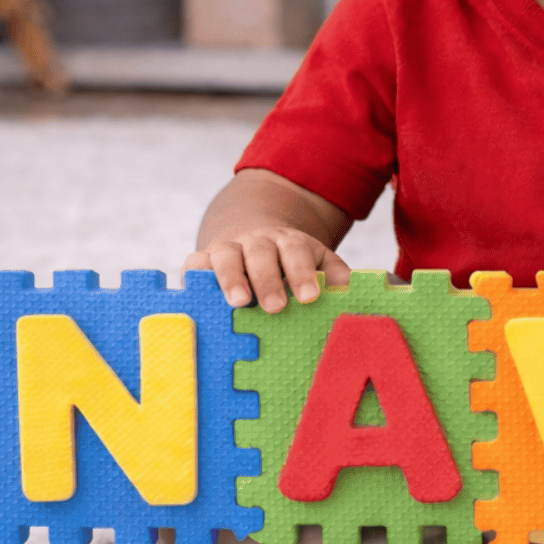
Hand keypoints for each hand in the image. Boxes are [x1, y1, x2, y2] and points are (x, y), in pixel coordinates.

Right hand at [184, 225, 351, 312]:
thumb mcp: (316, 260)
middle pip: (261, 254)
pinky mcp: (202, 259)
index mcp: (289, 242)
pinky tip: (196, 297)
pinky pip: (194, 264)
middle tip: (275, 307)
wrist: (252, 236)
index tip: (310, 297)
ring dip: (231, 278)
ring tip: (238, 302)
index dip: (302, 274)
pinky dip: (193, 277)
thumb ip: (334, 273)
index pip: (296, 253)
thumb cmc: (289, 262)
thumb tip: (350, 289)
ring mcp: (228, 248)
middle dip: (268, 280)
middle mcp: (257, 241)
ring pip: (226, 256)